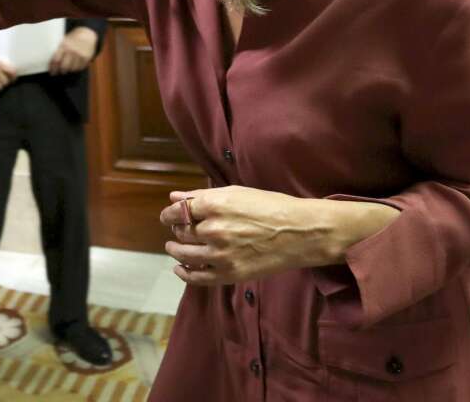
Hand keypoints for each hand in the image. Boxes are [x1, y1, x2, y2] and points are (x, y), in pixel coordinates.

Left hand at [48, 26, 97, 74]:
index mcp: (64, 45)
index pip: (56, 60)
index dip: (53, 68)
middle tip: (59, 72)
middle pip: (64, 66)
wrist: (86, 35)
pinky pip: (79, 68)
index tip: (52, 72)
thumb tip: (49, 63)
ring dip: (68, 70)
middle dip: (60, 71)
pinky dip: (76, 69)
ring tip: (67, 68)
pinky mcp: (86, 58)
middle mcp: (72, 50)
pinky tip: (74, 65)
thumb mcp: (63, 41)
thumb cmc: (71, 40)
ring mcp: (80, 54)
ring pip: (72, 69)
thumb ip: (57, 51)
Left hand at [159, 186, 398, 286]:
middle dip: (176, 230)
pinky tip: (180, 268)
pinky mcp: (230, 274)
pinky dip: (185, 273)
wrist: (300, 232)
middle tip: (178, 229)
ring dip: (175, 250)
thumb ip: (201, 196)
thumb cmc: (270, 207)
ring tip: (174, 248)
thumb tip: (174, 196)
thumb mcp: (236, 193)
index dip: (169, 213)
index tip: (169, 215)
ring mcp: (221, 254)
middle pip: (181, 232)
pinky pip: (198, 277)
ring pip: (184, 254)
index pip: (178, 211)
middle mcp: (213, 229)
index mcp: (214, 205)